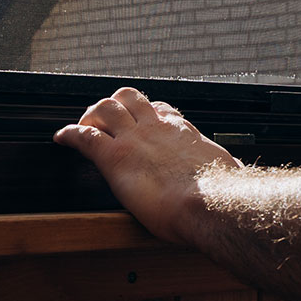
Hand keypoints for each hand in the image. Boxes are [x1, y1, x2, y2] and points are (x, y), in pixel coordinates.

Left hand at [53, 87, 242, 244]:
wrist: (211, 203)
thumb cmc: (223, 195)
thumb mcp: (227, 173)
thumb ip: (224, 171)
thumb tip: (238, 178)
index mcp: (183, 132)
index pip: (159, 109)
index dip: (145, 112)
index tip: (140, 121)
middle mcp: (157, 128)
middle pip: (129, 97)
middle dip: (114, 105)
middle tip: (105, 122)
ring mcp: (135, 139)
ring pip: (105, 107)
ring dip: (91, 115)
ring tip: (84, 128)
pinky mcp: (116, 158)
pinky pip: (84, 137)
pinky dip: (69, 134)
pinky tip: (61, 138)